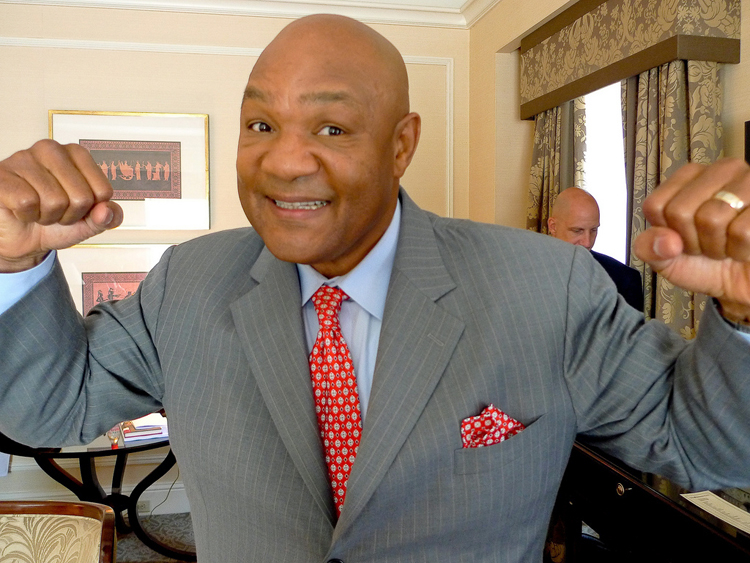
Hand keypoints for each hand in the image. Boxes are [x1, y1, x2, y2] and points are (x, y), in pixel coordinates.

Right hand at [0, 140, 122, 271]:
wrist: (23, 238)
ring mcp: (23, 158)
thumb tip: (107, 211)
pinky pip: (27, 202)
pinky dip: (27, 215)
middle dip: (69, 215)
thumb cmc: (55, 222)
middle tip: (54, 211)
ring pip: (54, 201)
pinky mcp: (2, 174)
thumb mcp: (89, 223)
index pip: (103, 191)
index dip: (91, 209)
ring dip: (47, 216)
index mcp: (77, 154)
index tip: (75, 207)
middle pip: (81, 197)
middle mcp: (51, 150)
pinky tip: (21, 209)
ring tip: (38, 210)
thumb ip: (109, 217)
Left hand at [633, 158, 749, 322]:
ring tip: (729, 245)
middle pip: (681, 212)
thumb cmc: (708, 265)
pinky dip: (741, 251)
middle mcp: (719, 171)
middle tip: (710, 244)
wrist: (745, 282)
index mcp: (688, 178)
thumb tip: (666, 241)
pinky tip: (747, 247)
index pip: (656, 205)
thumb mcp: (667, 261)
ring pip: (711, 219)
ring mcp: (748, 181)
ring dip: (718, 247)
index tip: (684, 239)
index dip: (668, 234)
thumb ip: (649, 248)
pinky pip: (742, 232)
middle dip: (693, 242)